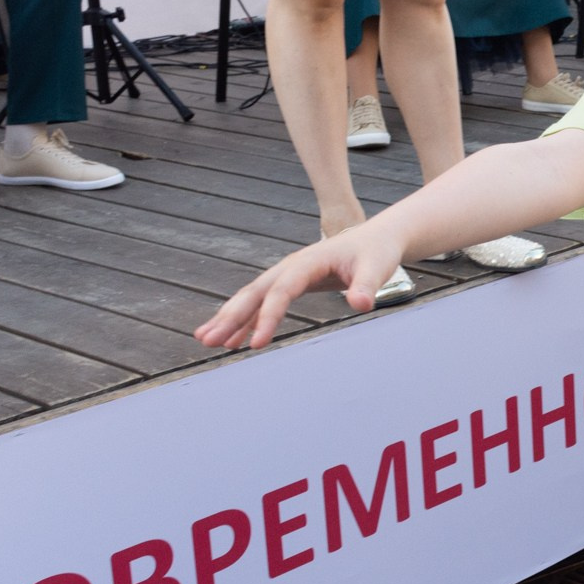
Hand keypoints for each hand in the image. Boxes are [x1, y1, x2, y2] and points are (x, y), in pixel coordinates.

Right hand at [195, 227, 405, 350]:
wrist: (377, 239)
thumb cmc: (376, 253)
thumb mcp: (377, 267)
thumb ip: (368, 285)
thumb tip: (361, 304)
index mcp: (309, 261)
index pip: (282, 291)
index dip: (268, 317)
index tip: (257, 344)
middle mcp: (292, 266)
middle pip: (256, 292)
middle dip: (230, 316)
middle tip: (207, 340)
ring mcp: (289, 274)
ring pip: (253, 296)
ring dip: (230, 317)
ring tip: (206, 340)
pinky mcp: (291, 283)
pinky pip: (263, 302)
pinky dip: (246, 319)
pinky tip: (232, 338)